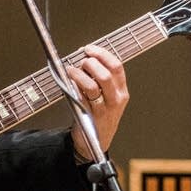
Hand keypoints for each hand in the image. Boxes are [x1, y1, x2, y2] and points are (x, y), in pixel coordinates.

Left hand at [66, 45, 128, 160]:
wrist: (97, 141)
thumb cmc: (99, 115)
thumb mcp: (107, 96)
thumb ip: (100, 78)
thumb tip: (84, 57)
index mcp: (121, 91)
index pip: (117, 66)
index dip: (102, 54)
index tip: (89, 49)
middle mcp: (116, 99)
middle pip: (106, 74)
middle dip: (91, 63)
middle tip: (81, 61)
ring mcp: (105, 109)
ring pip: (93, 86)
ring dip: (79, 75)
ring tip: (71, 70)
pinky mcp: (92, 117)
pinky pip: (82, 98)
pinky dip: (74, 87)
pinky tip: (69, 82)